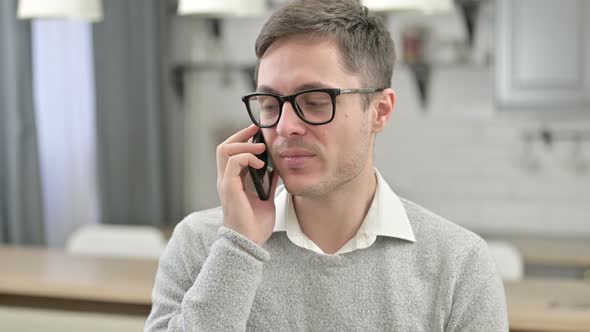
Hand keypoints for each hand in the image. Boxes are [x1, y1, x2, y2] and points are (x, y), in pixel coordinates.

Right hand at [216, 124, 279, 244]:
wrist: (250, 243)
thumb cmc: (255, 226)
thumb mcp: (266, 199)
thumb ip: (268, 184)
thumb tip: (276, 170)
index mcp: (232, 182)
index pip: (231, 154)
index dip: (243, 141)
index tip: (258, 133)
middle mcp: (226, 180)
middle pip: (224, 147)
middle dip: (240, 135)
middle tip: (257, 130)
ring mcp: (225, 183)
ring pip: (224, 150)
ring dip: (244, 145)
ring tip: (261, 149)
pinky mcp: (229, 188)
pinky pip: (233, 162)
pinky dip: (247, 158)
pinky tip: (260, 164)